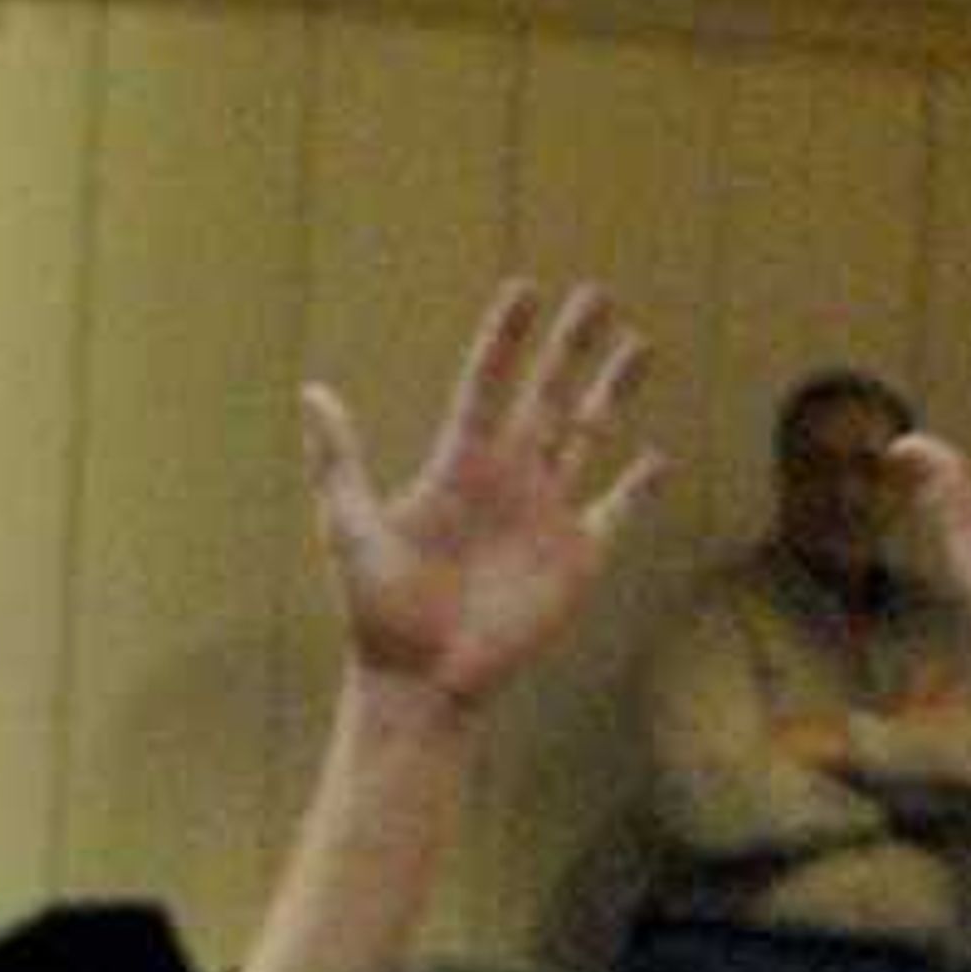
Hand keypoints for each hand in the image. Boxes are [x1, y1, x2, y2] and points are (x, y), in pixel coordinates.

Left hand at [303, 275, 664, 712]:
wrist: (423, 680)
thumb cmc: (379, 610)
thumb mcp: (350, 528)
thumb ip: (339, 461)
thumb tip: (312, 393)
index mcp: (459, 465)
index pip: (487, 386)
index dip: (506, 339)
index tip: (526, 290)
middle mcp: (508, 480)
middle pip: (548, 396)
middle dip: (573, 346)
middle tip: (598, 294)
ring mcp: (547, 515)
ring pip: (589, 437)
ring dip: (613, 392)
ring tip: (640, 344)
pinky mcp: (578, 559)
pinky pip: (617, 512)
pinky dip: (639, 487)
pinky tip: (658, 458)